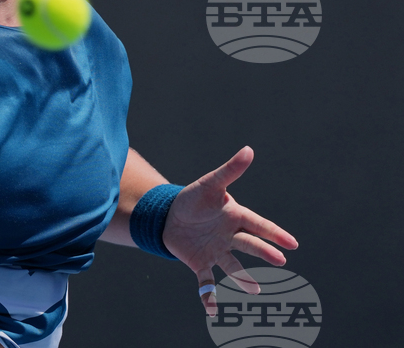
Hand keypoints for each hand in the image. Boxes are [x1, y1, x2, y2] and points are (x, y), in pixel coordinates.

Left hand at [162, 146, 298, 316]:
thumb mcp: (209, 183)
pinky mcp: (200, 264)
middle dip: (264, 252)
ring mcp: (216, 252)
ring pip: (233, 267)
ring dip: (243, 278)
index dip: (274, 234)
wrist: (169, 215)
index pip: (258, 225)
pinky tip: (211, 311)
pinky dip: (209, 296)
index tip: (292, 243)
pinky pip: (207, 283)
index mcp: (235, 217)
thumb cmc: (194, 198)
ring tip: (255, 289)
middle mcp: (230, 237)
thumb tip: (249, 150)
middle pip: (250, 245)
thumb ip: (229, 170)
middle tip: (281, 260)